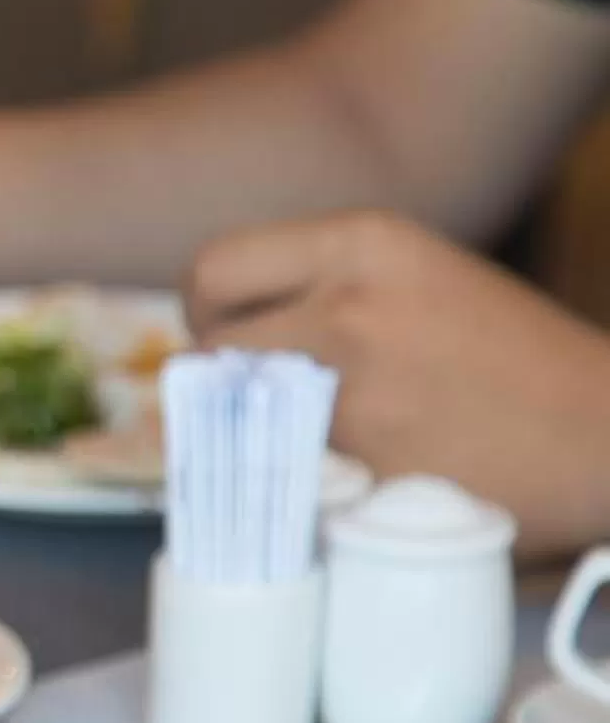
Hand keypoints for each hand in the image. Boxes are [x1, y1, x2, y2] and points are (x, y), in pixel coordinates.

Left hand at [189, 210, 609, 558]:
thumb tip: (224, 327)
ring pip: (234, 414)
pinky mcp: (364, 462)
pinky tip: (335, 480)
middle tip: (260, 405)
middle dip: (219, 379)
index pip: (213, 270)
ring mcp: (352, 386)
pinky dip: (287, 480)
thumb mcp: (420, 279)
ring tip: (308, 441)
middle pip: (206, 346)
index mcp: (363, 242)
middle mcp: (346, 303)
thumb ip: (326, 287)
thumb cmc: (517, 361)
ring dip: (250, 432)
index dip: (208, 314)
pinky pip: (275, 471)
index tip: (231, 343)